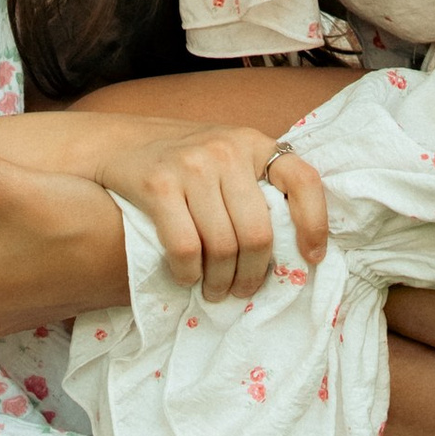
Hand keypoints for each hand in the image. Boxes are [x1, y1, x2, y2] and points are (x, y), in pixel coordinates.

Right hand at [94, 118, 329, 302]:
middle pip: (258, 233)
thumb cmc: (184, 163)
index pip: (302, 179)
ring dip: (220, 282)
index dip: (315, 223)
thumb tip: (295, 253)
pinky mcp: (158, 184)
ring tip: (215, 290)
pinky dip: (189, 274)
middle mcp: (226, 150)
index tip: (311, 258)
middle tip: (241, 291)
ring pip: (223, 247)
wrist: (119, 144)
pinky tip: (187, 277)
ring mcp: (191, 165)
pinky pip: (185, 248)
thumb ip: (256, 190)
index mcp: (253, 144)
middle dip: (252, 275)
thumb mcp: (228, 161)